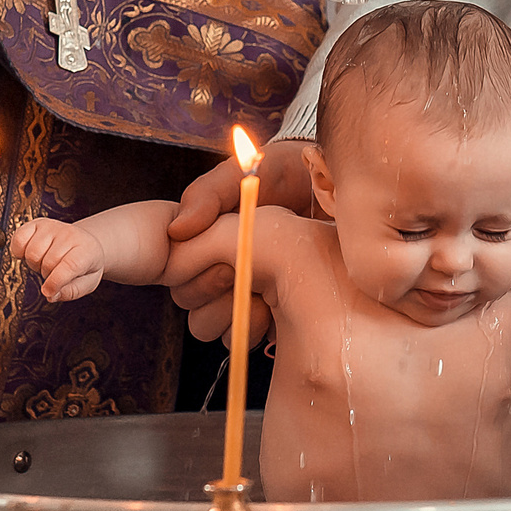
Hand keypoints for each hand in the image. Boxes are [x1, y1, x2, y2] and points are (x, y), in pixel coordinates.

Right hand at [9, 217, 107, 302]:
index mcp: (86, 251)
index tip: (48, 292)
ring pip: (32, 252)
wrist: (85, 243)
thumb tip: (50, 295)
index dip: (55, 282)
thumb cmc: (85, 264)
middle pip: (48, 262)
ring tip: (45, 262)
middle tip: (54, 273)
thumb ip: (71, 291)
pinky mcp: (38, 223)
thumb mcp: (87, 282)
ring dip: (35, 264)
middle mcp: (70, 235)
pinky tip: (28, 254)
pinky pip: (19, 238)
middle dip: (47, 274)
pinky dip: (19, 250)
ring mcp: (53, 227)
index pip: (69, 265)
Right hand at [167, 139, 316, 339]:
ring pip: (208, 325)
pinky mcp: (269, 313)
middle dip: (212, 290)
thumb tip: (176, 231)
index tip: (222, 261)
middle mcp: (217, 267)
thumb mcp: (245, 173)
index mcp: (204, 237)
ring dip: (230, 313)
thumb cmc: (285, 175)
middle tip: (243, 274)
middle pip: (188, 300)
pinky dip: (252, 328)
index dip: (192, 270)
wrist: (335, 189)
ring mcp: (242, 293)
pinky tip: (275, 309)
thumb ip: (208, 194)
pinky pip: (240, 337)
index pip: (176, 270)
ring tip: (262, 292)